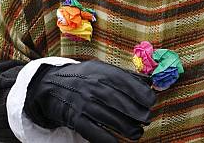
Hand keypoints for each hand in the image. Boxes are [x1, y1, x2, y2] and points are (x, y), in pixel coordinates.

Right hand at [24, 60, 155, 141]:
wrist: (51, 85)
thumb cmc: (83, 77)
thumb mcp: (101, 68)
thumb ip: (124, 75)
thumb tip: (149, 82)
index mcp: (101, 72)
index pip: (125, 82)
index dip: (141, 93)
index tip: (152, 101)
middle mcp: (92, 87)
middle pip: (119, 102)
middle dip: (137, 113)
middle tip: (147, 119)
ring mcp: (83, 103)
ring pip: (108, 118)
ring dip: (126, 128)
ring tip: (137, 133)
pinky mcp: (75, 118)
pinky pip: (93, 131)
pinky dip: (106, 139)